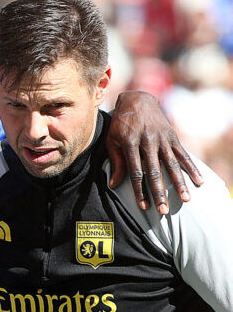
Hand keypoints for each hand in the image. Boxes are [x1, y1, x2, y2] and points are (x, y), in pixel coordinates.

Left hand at [107, 91, 202, 214]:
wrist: (137, 101)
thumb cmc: (120, 124)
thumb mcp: (112, 140)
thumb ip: (115, 162)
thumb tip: (114, 185)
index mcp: (130, 143)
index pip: (135, 172)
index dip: (139, 190)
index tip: (143, 206)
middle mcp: (148, 142)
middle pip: (154, 172)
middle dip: (159, 193)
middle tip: (163, 210)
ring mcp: (162, 139)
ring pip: (171, 165)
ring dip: (179, 183)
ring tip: (185, 200)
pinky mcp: (172, 137)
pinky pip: (183, 154)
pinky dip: (191, 168)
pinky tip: (199, 181)